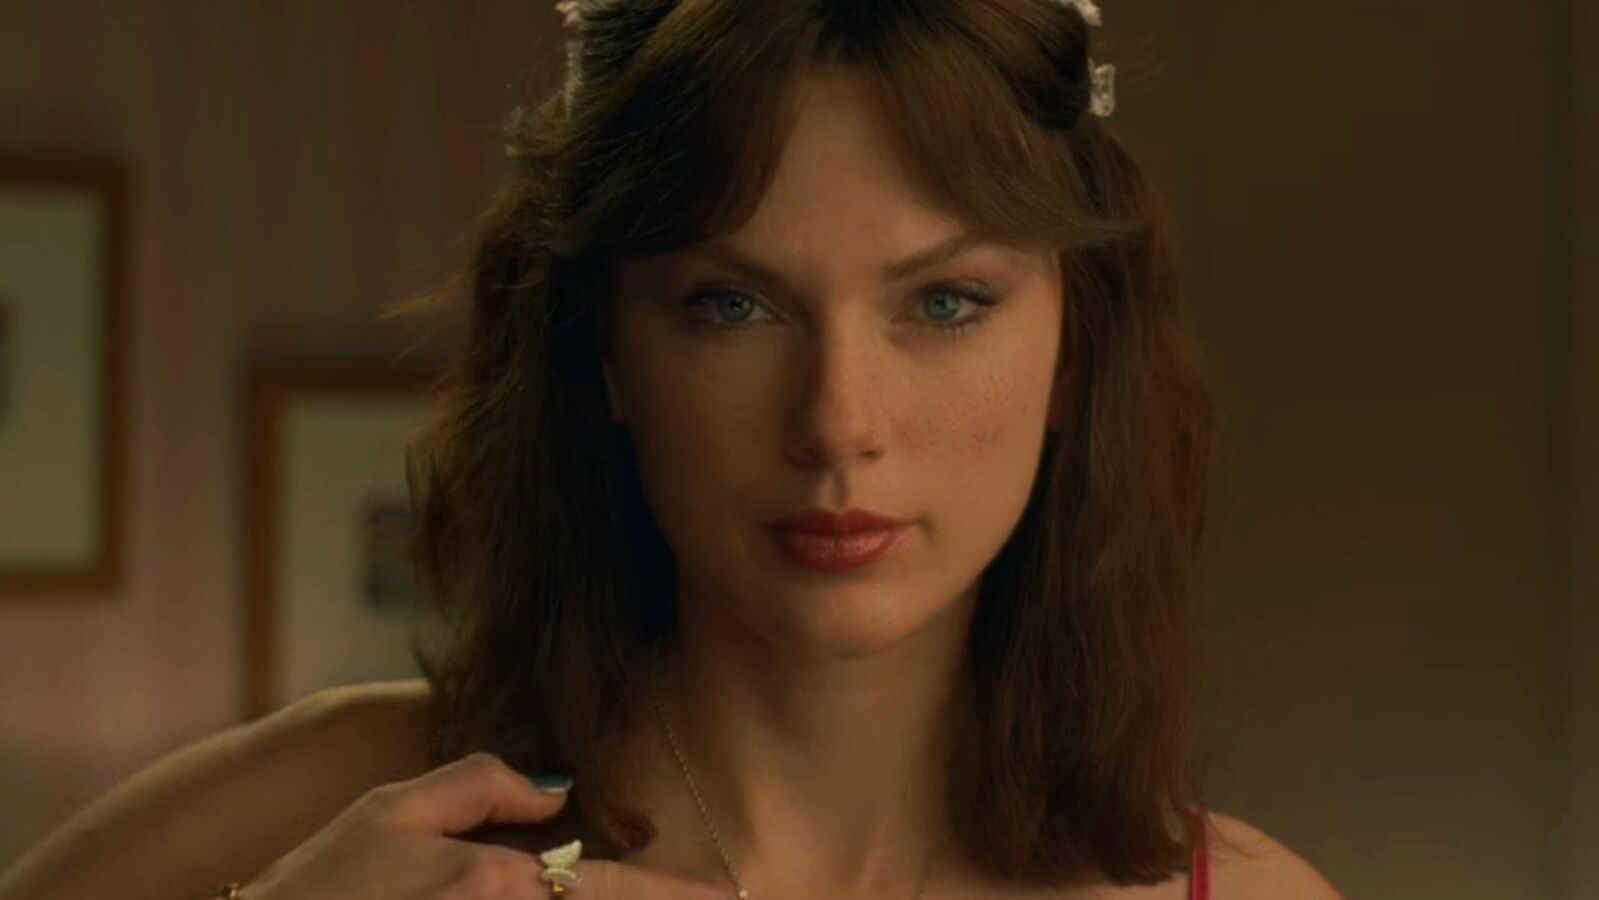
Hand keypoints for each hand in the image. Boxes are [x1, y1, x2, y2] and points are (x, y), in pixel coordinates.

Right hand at [244, 752, 729, 899]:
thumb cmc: (312, 890)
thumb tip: (554, 785)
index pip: (612, 888)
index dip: (682, 898)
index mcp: (496, 883)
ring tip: (690, 897)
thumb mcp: (385, 815)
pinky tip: (586, 899)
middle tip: (731, 899)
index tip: (737, 897)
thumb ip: (476, 785)